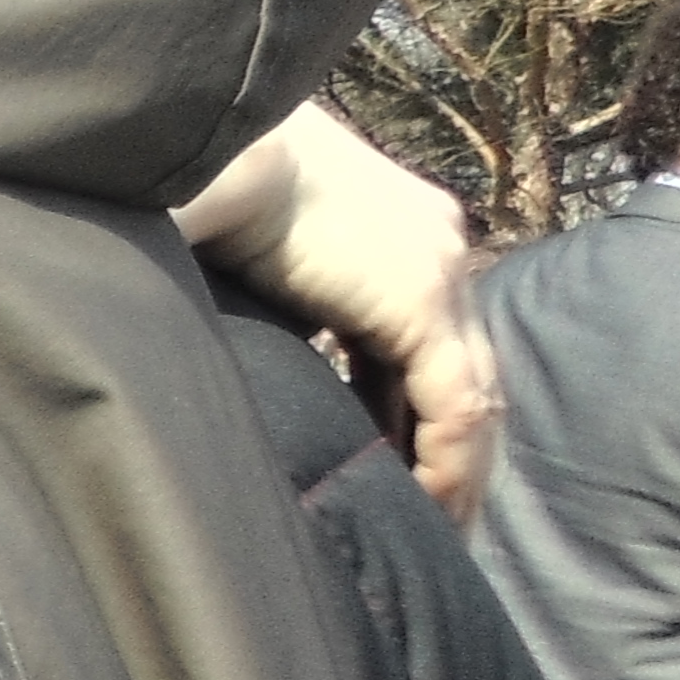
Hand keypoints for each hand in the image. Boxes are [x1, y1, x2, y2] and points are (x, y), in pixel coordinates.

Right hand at [178, 104, 499, 519]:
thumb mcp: (246, 265)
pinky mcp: (421, 300)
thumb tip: (209, 372)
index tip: (392, 480)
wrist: (219, 145)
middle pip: (462, 374)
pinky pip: (457, 404)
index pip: (426, 348)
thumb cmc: (206, 190)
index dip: (415, 419)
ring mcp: (438, 273)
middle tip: (433, 528)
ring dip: (457, 470)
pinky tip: (429, 510)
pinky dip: (447, 462)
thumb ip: (263, 316)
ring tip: (435, 535)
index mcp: (398, 241)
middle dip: (449, 455)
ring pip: (474, 395)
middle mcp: (435, 254)